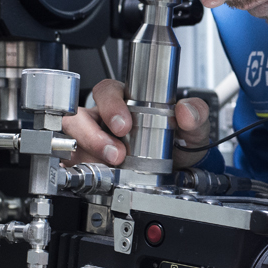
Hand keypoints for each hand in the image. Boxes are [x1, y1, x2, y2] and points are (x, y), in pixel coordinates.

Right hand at [62, 78, 211, 167]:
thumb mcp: (192, 129)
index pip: (107, 91)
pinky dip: (79, 169)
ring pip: (71, 139)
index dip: (110, 105)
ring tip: (110, 168)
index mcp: (126, 102)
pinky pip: (71, 162)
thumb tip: (185, 111)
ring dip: (87, 155)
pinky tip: (97, 176)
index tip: (123, 125)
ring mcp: (91, 141)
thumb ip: (196, 114)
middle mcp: (103, 119)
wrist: (177, 175)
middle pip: (79, 115)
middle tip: (116, 154)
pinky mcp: (86, 162)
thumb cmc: (177, 144)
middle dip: (92, 135)